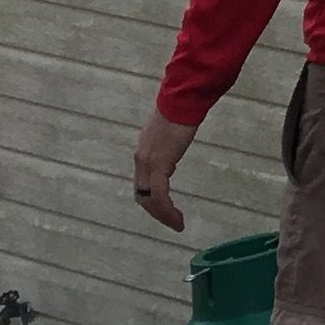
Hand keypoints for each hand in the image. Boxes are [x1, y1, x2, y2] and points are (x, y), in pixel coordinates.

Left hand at [132, 104, 196, 231]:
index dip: (151, 201)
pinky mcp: (159, 163)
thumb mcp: (169, 132)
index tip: (166, 210)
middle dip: (156, 213)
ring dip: (163, 216)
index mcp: (143, 152)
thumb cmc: (181, 110)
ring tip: (177, 224)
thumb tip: (171, 154)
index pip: (141, 185)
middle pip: (142, 196)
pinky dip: (167, 210)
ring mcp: (148, 162)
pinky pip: (159, 195)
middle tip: (172, 222)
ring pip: (149, 199)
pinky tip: (177, 217)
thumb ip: (166, 146)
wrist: (183, 99)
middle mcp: (141, 159)